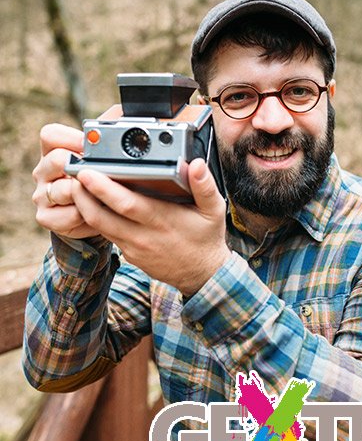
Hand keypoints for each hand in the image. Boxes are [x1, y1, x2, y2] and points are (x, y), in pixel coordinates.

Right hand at [32, 122, 102, 239]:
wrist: (96, 216)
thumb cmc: (101, 180)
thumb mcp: (104, 155)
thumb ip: (108, 131)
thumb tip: (122, 113)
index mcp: (52, 150)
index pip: (50, 135)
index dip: (71, 138)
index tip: (91, 146)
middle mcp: (43, 170)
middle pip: (57, 160)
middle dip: (82, 167)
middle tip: (101, 174)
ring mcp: (41, 195)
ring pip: (63, 190)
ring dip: (88, 194)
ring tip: (103, 196)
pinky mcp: (45, 217)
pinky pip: (67, 215)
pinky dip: (85, 216)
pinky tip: (97, 213)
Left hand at [69, 158, 230, 294]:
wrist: (202, 276)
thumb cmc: (206, 239)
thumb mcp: (213, 211)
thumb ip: (205, 186)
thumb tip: (196, 164)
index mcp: (161, 221)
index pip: (125, 204)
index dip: (103, 189)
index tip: (87, 172)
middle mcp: (143, 236)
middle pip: (102, 217)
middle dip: (82, 195)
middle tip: (71, 174)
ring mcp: (133, 248)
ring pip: (100, 227)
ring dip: (84, 207)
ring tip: (76, 185)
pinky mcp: (130, 255)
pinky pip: (108, 235)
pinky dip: (95, 218)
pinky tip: (90, 202)